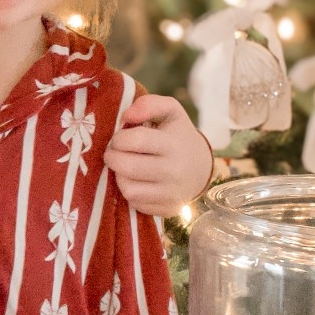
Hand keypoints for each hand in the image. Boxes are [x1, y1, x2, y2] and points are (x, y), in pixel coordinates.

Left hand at [106, 95, 213, 215]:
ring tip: (125, 167)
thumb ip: (149, 104)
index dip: (119, 138)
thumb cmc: (178, 135)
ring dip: (119, 176)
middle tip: (114, 153)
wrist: (201, 167)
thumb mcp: (170, 111)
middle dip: (112, 157)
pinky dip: (131, 192)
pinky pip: (136, 204)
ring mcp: (172, 193)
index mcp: (174, 143)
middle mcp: (175, 171)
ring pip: (128, 189)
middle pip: (127, 167)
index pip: (134, 141)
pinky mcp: (167, 209)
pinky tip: (136, 181)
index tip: (120, 138)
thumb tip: (126, 116)